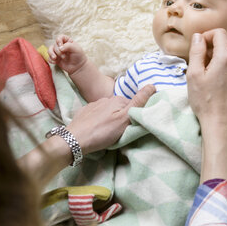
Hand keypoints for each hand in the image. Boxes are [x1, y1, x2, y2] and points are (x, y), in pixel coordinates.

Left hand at [18, 84, 154, 184]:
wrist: (74, 140)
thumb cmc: (102, 131)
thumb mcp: (125, 119)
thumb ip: (138, 102)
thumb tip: (152, 85)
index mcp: (117, 99)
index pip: (132, 105)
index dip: (134, 115)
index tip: (132, 126)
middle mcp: (105, 99)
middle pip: (120, 107)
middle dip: (122, 116)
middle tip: (121, 131)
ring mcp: (93, 105)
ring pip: (108, 111)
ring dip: (111, 118)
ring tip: (108, 132)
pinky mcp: (84, 112)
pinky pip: (97, 115)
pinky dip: (99, 120)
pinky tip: (97, 129)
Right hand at [48, 35, 86, 74]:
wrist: (78, 67)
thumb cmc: (78, 56)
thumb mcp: (76, 49)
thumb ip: (68, 46)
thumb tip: (60, 48)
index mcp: (67, 41)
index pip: (59, 37)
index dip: (58, 41)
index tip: (61, 45)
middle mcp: (61, 45)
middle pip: (55, 45)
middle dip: (58, 51)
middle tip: (64, 57)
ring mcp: (57, 52)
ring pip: (49, 50)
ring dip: (51, 54)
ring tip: (55, 58)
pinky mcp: (55, 58)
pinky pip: (49, 57)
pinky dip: (51, 59)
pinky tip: (55, 62)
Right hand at [187, 29, 226, 131]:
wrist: (223, 125)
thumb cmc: (205, 101)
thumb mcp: (193, 75)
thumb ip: (196, 51)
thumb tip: (198, 36)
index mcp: (226, 57)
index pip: (220, 33)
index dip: (207, 36)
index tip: (200, 47)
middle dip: (214, 50)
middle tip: (203, 66)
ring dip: (224, 63)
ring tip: (214, 79)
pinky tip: (224, 87)